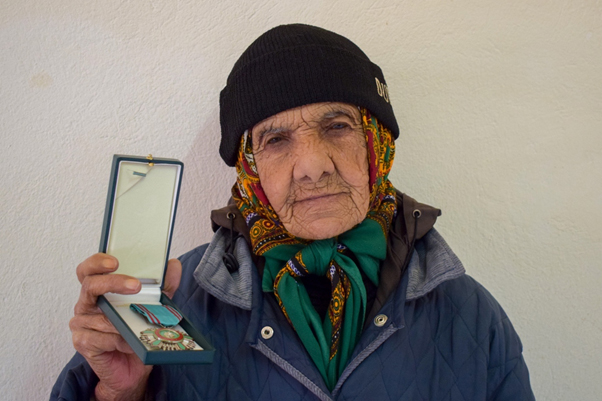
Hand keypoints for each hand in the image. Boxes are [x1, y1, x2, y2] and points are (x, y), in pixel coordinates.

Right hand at [70, 254, 181, 400]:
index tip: (115, 261)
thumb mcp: (153, 305)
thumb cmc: (136, 332)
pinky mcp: (83, 343)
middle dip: (114, 283)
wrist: (133, 368)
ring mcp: (81, 324)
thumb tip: (173, 264)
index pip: (88, 270)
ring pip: (102, 316)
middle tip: (136, 285)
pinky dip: (119, 340)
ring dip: (124, 321)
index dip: (97, 262)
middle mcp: (86, 304)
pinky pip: (101, 338)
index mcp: (99, 290)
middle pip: (90, 286)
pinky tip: (129, 344)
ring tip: (139, 326)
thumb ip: (162, 285)